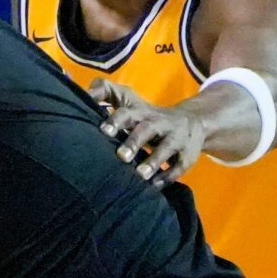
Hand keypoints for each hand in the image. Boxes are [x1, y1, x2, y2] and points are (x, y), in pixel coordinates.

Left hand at [90, 79, 210, 184]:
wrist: (193, 122)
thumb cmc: (146, 116)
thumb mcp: (129, 100)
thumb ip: (106, 92)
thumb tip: (84, 92)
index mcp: (141, 112)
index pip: (127, 113)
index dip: (116, 121)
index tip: (104, 131)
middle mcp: (159, 123)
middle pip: (147, 129)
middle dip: (135, 142)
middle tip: (122, 156)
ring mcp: (176, 138)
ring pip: (167, 148)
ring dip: (154, 161)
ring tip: (141, 175)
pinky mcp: (187, 155)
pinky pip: (179, 166)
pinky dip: (167, 177)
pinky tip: (154, 186)